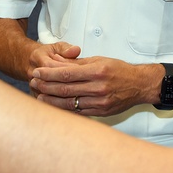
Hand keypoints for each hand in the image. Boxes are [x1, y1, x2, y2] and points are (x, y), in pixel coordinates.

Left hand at [29, 50, 150, 116]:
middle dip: (46, 86)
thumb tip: (56, 62)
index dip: (49, 74)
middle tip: (33, 83)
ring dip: (51, 101)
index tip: (37, 72)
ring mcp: (99, 102)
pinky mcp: (100, 112)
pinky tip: (54, 106)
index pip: (67, 73)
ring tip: (38, 97)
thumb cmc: (119, 70)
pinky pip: (78, 112)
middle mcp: (98, 87)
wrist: (139, 85)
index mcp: (97, 71)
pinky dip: (64, 109)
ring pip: (69, 103)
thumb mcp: (99, 60)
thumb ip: (77, 63)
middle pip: (65, 89)